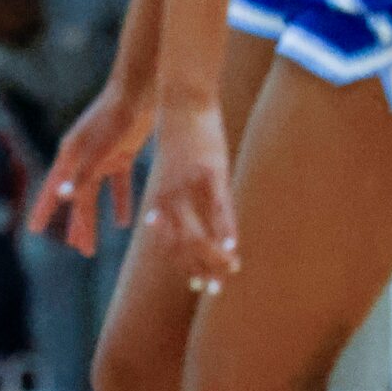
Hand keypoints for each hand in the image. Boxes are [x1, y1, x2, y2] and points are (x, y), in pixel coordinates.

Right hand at [28, 80, 153, 254]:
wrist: (142, 89)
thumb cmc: (117, 117)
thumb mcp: (99, 148)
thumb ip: (83, 173)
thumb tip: (62, 197)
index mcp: (71, 154)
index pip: (53, 189)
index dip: (44, 209)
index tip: (34, 230)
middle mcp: (82, 157)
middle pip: (76, 197)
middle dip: (77, 224)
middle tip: (78, 249)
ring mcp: (102, 156)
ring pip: (95, 194)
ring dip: (95, 218)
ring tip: (93, 243)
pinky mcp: (122, 153)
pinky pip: (119, 184)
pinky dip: (121, 202)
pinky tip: (125, 222)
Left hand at [141, 104, 241, 294]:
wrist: (181, 100)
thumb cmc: (178, 135)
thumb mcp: (169, 169)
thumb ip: (167, 198)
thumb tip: (158, 222)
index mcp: (161, 197)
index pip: (170, 241)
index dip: (183, 264)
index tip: (196, 282)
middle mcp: (171, 197)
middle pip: (183, 244)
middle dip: (198, 268)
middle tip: (213, 290)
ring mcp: (190, 187)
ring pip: (199, 233)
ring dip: (213, 257)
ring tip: (229, 274)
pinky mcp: (210, 173)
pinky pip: (218, 209)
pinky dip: (225, 231)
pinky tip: (234, 250)